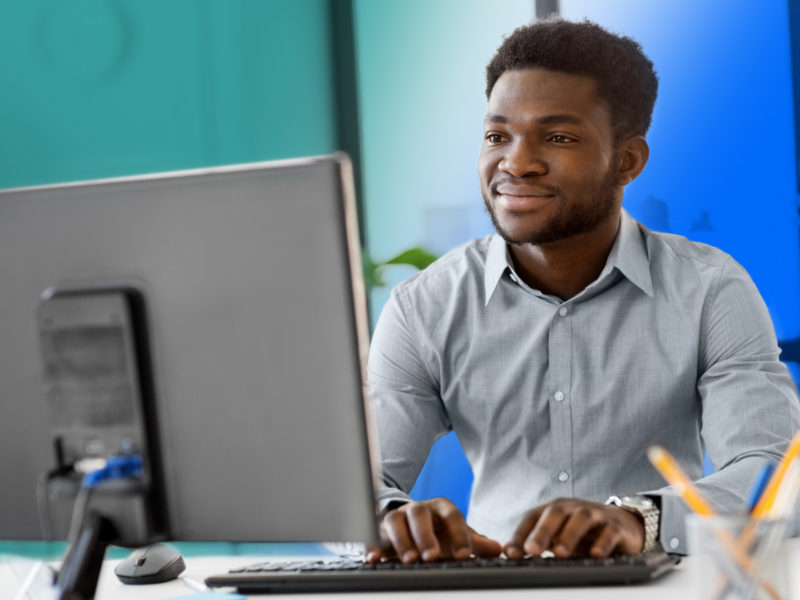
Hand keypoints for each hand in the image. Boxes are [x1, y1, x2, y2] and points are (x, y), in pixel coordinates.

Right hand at [367, 498, 501, 562]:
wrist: (410, 522)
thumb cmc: (438, 531)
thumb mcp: (456, 535)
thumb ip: (475, 542)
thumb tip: (498, 549)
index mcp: (441, 507)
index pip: (453, 515)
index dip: (459, 534)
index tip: (465, 555)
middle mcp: (418, 508)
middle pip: (420, 515)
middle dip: (425, 536)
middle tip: (431, 556)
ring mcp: (397, 516)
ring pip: (395, 521)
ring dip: (401, 540)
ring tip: (409, 559)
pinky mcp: (379, 528)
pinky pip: (373, 534)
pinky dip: (372, 544)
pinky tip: (373, 558)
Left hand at [504, 498, 643, 558]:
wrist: (622, 525)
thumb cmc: (584, 533)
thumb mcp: (558, 536)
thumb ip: (535, 542)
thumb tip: (507, 550)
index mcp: (555, 509)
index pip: (532, 517)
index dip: (520, 534)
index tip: (512, 554)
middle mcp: (572, 508)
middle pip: (555, 513)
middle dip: (542, 531)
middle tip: (532, 550)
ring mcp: (596, 515)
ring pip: (581, 518)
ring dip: (569, 535)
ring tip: (559, 553)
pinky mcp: (616, 526)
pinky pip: (609, 532)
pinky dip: (602, 542)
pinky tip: (595, 554)